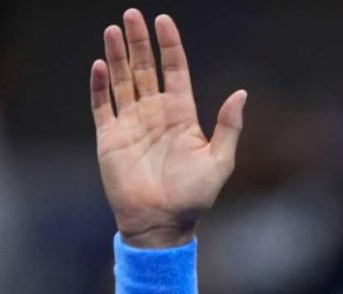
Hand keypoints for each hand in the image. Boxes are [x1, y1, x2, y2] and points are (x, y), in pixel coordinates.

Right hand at [91, 9, 245, 247]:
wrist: (162, 223)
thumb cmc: (194, 197)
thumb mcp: (220, 161)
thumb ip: (228, 126)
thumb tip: (242, 94)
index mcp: (181, 115)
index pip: (174, 70)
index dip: (169, 46)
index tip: (164, 21)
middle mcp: (154, 113)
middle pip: (144, 68)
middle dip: (139, 42)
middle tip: (132, 14)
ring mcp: (131, 123)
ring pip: (121, 80)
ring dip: (117, 55)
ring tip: (114, 29)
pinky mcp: (110, 137)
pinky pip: (102, 105)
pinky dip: (100, 85)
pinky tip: (100, 64)